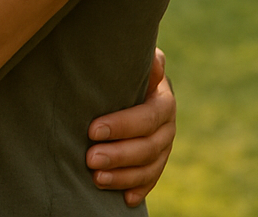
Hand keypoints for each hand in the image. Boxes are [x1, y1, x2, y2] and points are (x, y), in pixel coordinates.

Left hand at [86, 48, 175, 205]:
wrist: (127, 79)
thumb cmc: (122, 66)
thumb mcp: (131, 58)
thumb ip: (143, 61)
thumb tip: (154, 63)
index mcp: (162, 99)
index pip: (147, 116)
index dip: (122, 125)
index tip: (93, 130)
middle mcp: (167, 124)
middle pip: (149, 146)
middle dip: (119, 155)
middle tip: (90, 159)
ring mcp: (163, 145)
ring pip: (150, 167)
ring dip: (124, 176)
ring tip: (97, 179)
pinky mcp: (155, 161)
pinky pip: (151, 180)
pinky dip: (139, 189)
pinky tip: (125, 199)